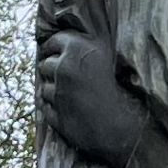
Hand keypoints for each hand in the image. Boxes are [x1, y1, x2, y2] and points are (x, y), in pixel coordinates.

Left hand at [35, 31, 158, 167]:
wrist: (122, 126)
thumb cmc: (119, 91)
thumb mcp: (105, 58)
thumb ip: (83, 47)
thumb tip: (59, 43)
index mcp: (78, 48)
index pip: (52, 41)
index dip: (54, 49)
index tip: (59, 55)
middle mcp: (64, 67)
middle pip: (45, 64)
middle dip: (53, 71)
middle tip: (72, 79)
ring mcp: (58, 91)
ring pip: (44, 87)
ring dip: (54, 91)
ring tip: (75, 97)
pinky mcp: (54, 112)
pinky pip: (45, 105)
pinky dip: (52, 107)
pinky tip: (70, 109)